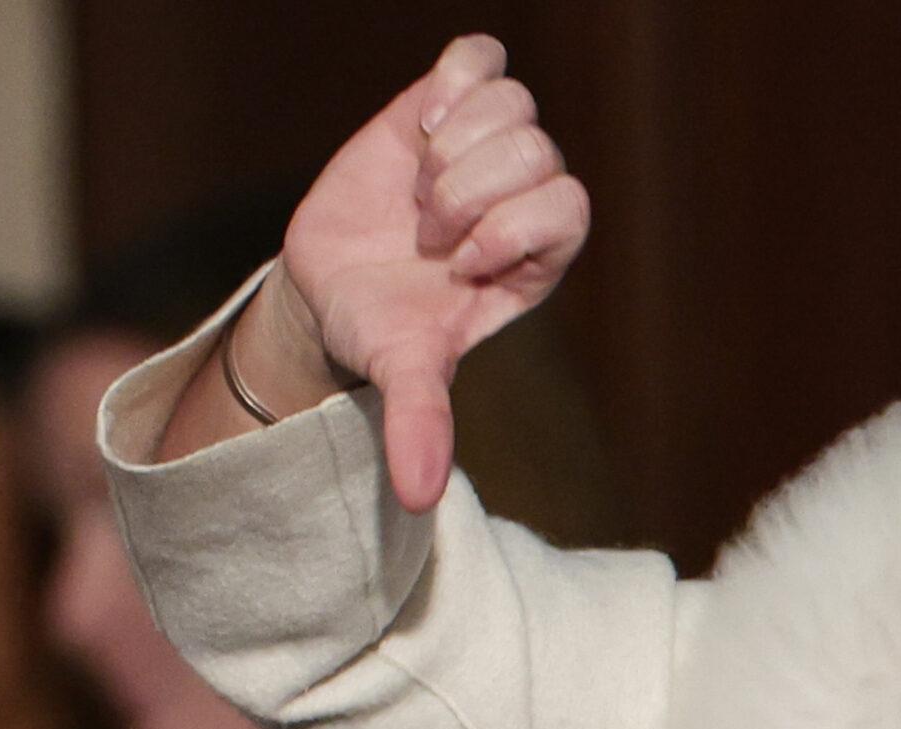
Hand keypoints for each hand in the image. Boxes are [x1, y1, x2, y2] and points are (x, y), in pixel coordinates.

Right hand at [257, 35, 588, 510]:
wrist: (331, 288)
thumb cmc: (382, 332)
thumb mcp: (402, 374)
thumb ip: (420, 424)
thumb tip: (418, 498)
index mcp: (538, 255)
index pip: (569, 207)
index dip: (512, 226)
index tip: (457, 263)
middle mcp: (524, 197)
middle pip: (538, 152)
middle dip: (471, 191)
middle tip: (427, 234)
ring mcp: (488, 148)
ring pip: (513, 105)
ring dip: (455, 145)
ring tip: (419, 189)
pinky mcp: (446, 107)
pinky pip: (482, 59)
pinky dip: (454, 81)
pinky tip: (422, 123)